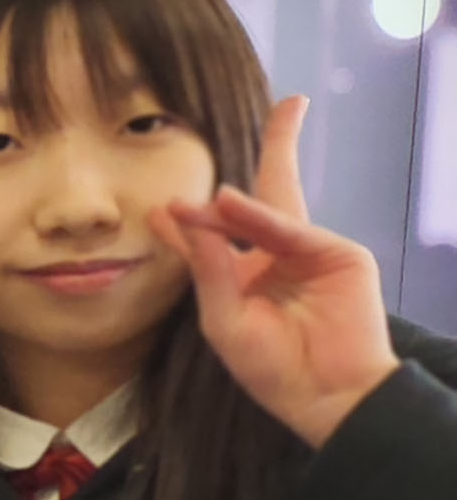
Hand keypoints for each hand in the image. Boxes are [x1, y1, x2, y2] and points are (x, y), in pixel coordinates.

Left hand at [150, 96, 396, 448]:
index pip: (216, 233)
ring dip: (235, 202)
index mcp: (244, 273)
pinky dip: (261, 219)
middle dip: (278, 146)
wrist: (324, 395)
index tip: (160, 205)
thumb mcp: (223, 318)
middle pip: (269, 192)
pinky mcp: (339, 255)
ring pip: (271, 209)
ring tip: (203, 200)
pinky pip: (292, 229)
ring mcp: (310, 250)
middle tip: (284, 104)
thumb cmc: (270, 366)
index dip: (191, 215)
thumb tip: (186, 213)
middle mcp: (276, 254)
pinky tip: (231, 204)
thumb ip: (207, 266)